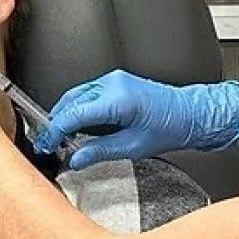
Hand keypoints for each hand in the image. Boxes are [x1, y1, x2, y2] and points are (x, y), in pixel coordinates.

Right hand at [34, 70, 238, 166]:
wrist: (192, 114)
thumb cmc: (171, 128)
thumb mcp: (134, 147)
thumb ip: (99, 152)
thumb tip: (76, 158)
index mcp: (118, 100)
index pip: (73, 114)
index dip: (54, 131)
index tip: (46, 145)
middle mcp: (113, 84)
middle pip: (70, 102)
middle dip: (56, 123)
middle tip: (49, 144)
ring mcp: (115, 79)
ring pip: (76, 95)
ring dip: (65, 114)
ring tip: (62, 137)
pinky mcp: (117, 80)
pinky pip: (88, 92)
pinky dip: (77, 107)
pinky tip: (77, 124)